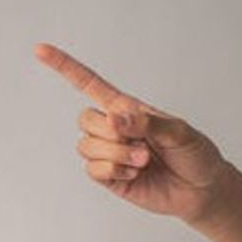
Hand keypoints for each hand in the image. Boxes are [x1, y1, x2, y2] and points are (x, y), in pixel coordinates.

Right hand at [34, 42, 232, 223]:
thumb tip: (114, 119)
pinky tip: (133, 173)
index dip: (65, 67)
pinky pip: (92, 169)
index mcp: (127, 108)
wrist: (201, 190)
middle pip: (85, 119)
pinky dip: (113, 170)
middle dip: (109, 132)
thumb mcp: (179, 131)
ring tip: (143, 161)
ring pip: (86, 146)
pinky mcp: (108, 177)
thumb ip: (146, 123)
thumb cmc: (194, 154)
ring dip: (116, 154)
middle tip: (140, 143)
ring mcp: (108, 153)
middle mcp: (113, 129)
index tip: (40, 51)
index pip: (89, 84)